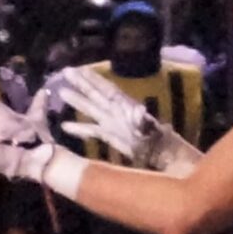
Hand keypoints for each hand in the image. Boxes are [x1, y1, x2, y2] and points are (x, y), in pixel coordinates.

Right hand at [51, 67, 201, 174]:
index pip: (107, 91)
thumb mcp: (155, 134)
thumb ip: (144, 123)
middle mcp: (119, 114)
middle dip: (82, 84)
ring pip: (94, 110)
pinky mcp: (114, 138)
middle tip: (65, 72)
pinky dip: (80, 129)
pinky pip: (94, 131)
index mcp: (127, 110)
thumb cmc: (164, 148)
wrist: (171, 163)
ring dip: (79, 102)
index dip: (94, 80)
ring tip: (61, 93)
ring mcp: (116, 125)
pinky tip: (65, 128)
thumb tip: (136, 110)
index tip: (79, 70)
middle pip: (97, 96)